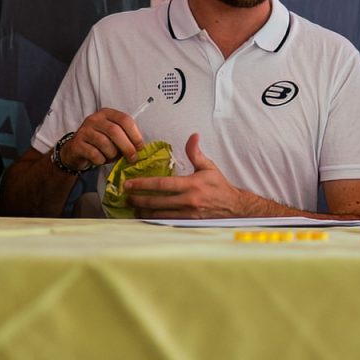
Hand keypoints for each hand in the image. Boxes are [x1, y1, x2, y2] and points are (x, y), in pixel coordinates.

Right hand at [59, 106, 143, 169]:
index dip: (135, 134)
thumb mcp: (113, 137)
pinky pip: (94, 154)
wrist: (75, 151)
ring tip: (112, 157)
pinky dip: (101, 160)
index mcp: (107, 113)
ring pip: (104, 143)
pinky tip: (101, 160)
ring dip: (112, 154)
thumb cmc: (99, 144)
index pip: (125, 119)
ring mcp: (84, 130)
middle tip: (132, 157)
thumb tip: (139, 148)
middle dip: (127, 146)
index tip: (140, 147)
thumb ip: (125, 137)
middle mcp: (94, 119)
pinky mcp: (77, 143)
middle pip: (115, 131)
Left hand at [125, 133, 256, 218]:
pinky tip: (145, 217)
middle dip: (138, 200)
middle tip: (125, 197)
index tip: (129, 184)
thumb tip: (193, 136)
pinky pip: (166, 223)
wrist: (233, 208)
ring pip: (159, 215)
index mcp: (191, 185)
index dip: (143, 184)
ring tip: (132, 207)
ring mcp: (187, 215)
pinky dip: (154, 220)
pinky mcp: (188, 223)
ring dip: (143, 211)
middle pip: (156, 202)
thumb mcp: (209, 167)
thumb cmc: (219, 186)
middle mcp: (188, 201)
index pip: (162, 184)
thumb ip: (196, 153)